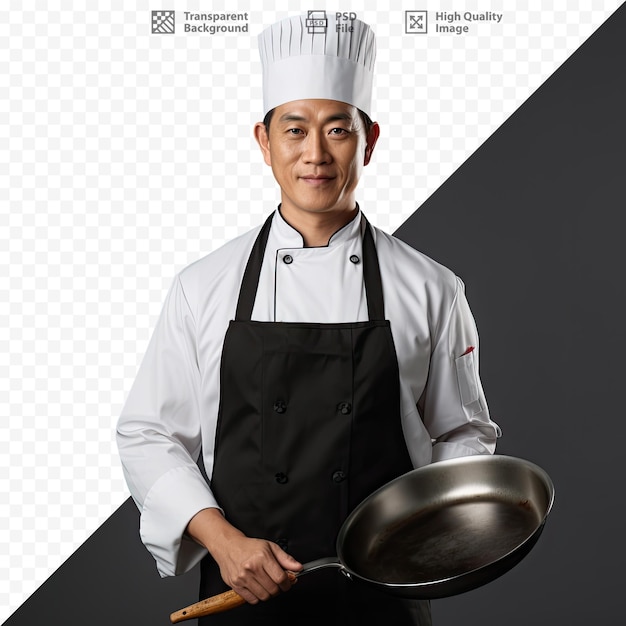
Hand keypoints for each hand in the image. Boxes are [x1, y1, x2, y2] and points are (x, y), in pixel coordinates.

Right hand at [186, 508, 302, 603]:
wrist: (229, 546)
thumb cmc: (250, 547)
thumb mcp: (270, 547)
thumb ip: (285, 558)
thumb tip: (298, 567)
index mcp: (262, 557)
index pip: (280, 578)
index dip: (288, 583)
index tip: (288, 582)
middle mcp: (252, 568)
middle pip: (273, 589)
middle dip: (279, 589)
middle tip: (278, 583)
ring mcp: (243, 578)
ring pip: (264, 596)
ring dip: (269, 593)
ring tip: (267, 584)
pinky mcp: (236, 585)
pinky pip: (252, 600)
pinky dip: (258, 597)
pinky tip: (258, 587)